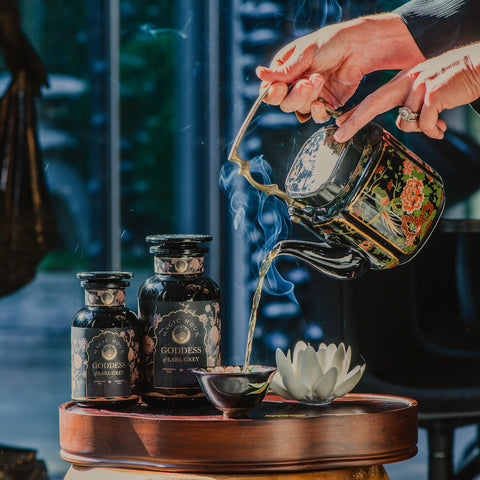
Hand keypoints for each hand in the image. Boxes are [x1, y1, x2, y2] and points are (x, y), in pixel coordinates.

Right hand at [255, 13, 424, 122]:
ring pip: (300, 110)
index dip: (273, 93)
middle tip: (306, 82)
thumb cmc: (331, 43)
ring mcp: (311, 95)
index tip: (281, 87)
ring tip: (320, 79)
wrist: (359, 47)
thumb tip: (258, 73)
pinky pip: (317, 116)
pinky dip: (318, 112)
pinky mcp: (327, 104)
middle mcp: (296, 85)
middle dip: (294, 95)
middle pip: (284, 104)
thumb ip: (283, 70)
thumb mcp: (304, 54)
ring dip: (308, 98)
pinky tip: (321, 102)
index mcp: (285, 71)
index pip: (270, 91)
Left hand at [334, 43, 479, 140]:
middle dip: (354, 121)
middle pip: (373, 104)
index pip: (372, 98)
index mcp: (402, 80)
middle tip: (338, 136)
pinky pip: (424, 125)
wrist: (479, 65)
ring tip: (437, 124)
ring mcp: (419, 86)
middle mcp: (407, 81)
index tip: (337, 124)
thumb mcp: (425, 90)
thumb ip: (410, 105)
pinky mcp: (433, 94)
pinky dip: (433, 131)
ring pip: (407, 122)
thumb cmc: (453, 81)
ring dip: (422, 129)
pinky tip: (442, 127)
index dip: (354, 112)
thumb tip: (403, 125)